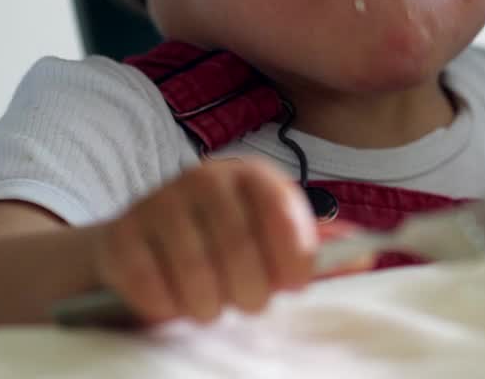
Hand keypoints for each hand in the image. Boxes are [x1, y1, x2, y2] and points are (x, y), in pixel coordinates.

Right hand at [90, 158, 317, 324]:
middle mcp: (204, 178)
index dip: (291, 255)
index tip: (292, 285)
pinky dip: (166, 308)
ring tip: (211, 306)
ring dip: (208, 305)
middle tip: (247, 302)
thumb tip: (364, 256)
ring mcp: (157, 203)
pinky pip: (151, 286)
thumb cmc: (220, 244)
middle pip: (239, 248)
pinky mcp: (119, 236)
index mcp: (251, 176)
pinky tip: (172, 304)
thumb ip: (314, 250)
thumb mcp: (269, 241)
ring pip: (195, 272)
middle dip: (249, 291)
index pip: (280, 210)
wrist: (138, 243)